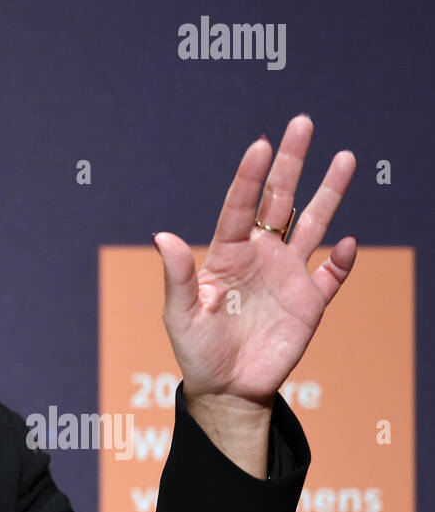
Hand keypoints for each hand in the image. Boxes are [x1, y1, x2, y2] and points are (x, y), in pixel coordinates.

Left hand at [153, 116, 356, 421]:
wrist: (225, 388)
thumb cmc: (196, 348)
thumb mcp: (180, 312)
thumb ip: (177, 275)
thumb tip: (162, 236)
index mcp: (227, 252)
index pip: (240, 205)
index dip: (250, 176)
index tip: (260, 144)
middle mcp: (260, 254)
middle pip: (280, 198)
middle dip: (291, 162)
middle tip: (302, 123)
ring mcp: (288, 275)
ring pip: (313, 224)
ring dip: (329, 193)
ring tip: (345, 157)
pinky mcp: (310, 303)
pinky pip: (332, 275)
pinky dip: (343, 260)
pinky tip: (349, 243)